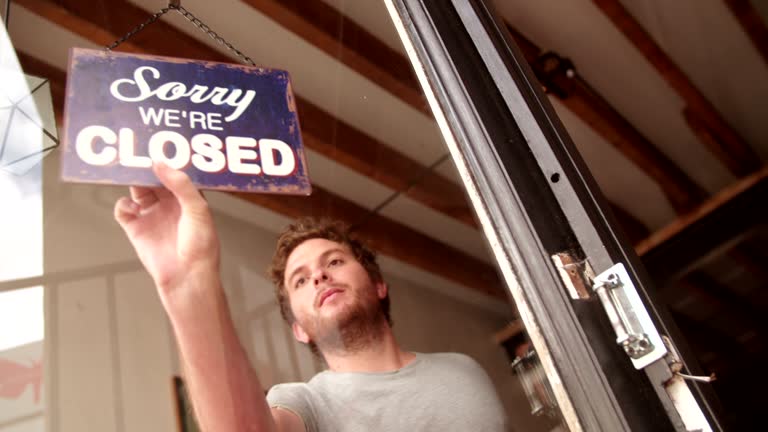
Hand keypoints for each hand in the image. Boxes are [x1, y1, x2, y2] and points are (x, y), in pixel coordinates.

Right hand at [114, 163, 219, 301]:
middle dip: (144, 166)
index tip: (156, 145)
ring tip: (126, 171)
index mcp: (188, 197)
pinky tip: (131, 208)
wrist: (187, 276)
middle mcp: (169, 204)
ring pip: (137, 190)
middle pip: (153, 178)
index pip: (174, 172)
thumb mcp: (197, 209)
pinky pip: (124, 210)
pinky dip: (123, 205)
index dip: (166, 159)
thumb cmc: (200, 247)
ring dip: (131, 181)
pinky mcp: (137, 229)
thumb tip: (161, 163)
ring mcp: (152, 215)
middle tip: (135, 152)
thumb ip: (180, 185)